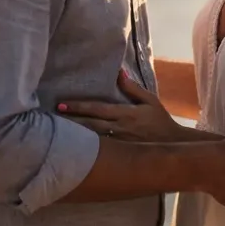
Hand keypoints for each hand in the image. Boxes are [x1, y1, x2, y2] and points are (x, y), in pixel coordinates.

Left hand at [58, 73, 188, 141]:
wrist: (173, 145)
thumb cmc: (161, 121)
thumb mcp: (150, 101)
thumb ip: (133, 88)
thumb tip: (119, 72)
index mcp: (126, 114)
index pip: (97, 109)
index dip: (78, 107)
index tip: (61, 104)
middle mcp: (119, 129)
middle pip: (89, 125)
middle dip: (70, 120)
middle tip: (51, 116)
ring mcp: (118, 143)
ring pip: (91, 139)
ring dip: (74, 134)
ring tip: (56, 130)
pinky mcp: (119, 153)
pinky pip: (99, 150)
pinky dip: (85, 146)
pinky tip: (72, 145)